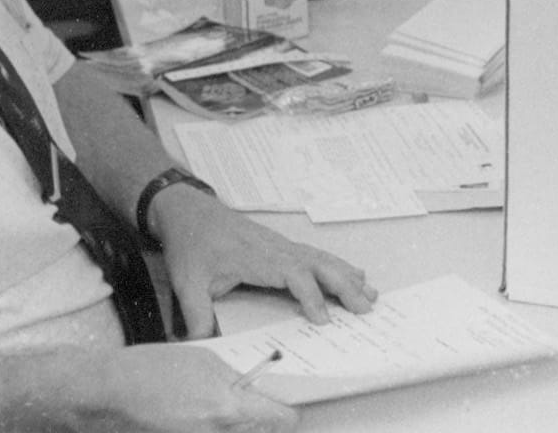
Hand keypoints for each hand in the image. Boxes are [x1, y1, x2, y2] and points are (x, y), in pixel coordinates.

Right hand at [80, 344, 296, 431]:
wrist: (111, 390)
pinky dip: (215, 427)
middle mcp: (216, 430)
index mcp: (226, 407)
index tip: (290, 409)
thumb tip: (251, 389)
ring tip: (218, 404)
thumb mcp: (205, 360)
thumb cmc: (154, 368)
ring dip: (236, 424)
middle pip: (254, 432)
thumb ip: (233, 379)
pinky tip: (200, 412)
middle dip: (259, 421)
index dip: (286, 413)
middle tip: (260, 406)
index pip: (275, 418)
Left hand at [151, 187, 375, 338]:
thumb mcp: (186, 282)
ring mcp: (282, 244)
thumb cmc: (191, 244)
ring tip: (371, 293)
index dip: (311, 296)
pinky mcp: (282, 245)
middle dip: (344, 286)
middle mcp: (276, 249)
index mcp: (257, 257)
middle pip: (318, 265)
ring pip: (322, 259)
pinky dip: (338, 266)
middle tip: (365, 307)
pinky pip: (315, 255)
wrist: (189, 211)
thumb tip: (200, 346)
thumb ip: (196, 315)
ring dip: (347, 276)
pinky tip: (353, 273)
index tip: (323, 319)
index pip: (293, 275)